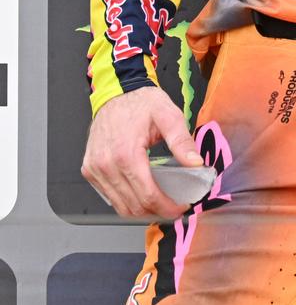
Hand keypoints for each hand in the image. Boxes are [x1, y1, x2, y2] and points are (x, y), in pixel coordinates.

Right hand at [82, 86, 202, 219]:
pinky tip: (141, 195)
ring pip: (119, 206)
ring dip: (142, 210)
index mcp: (126, 154)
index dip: (167, 207)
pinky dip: (126, 201)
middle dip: (157, 211)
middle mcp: (106, 165)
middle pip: (134, 206)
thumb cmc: (141, 102)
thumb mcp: (169, 115)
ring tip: (160, 203)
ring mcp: (95, 169)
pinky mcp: (89, 170)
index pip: (147, 196)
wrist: (117, 92)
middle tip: (174, 207)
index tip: (180, 208)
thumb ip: (182, 141)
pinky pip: (109, 197)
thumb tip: (196, 164)